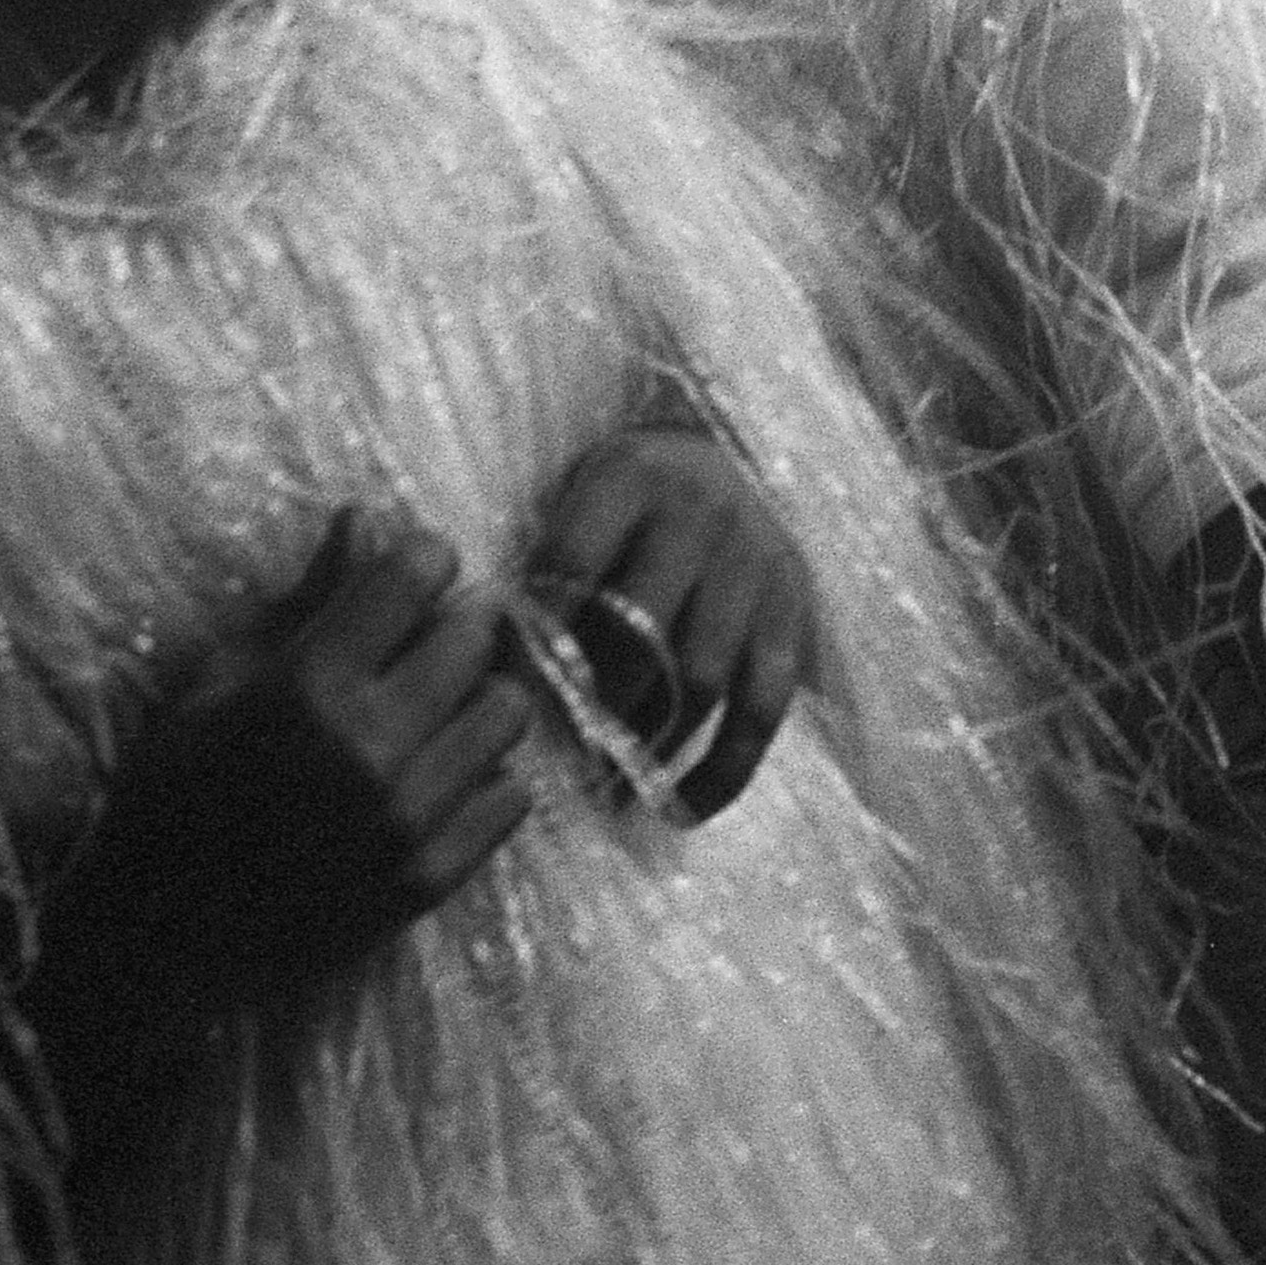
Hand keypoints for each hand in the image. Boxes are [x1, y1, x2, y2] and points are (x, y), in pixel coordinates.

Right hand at [55, 507, 534, 1025]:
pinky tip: (443, 774)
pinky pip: (510, 800)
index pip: (415, 576)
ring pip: (507, 715)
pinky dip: (487, 776)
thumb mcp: (216, 680)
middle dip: (455, 622)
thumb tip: (364, 517)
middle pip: (474, 638)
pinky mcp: (426, 880)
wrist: (154, 935)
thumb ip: (303, 600)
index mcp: (309, 685)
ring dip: (479, 696)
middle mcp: (370, 747)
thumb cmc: (170, 790)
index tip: (411, 572)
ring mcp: (407, 819)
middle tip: (426, 637)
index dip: (420, 559)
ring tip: (438, 708)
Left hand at [523, 423, 814, 820]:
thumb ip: (540, 556)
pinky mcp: (790, 613)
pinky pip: (761, 709)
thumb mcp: (579, 488)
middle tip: (551, 759)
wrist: (732, 455)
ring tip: (606, 794)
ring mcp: (752, 567)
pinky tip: (681, 809)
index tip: (500, 694)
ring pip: (697, 679)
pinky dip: (724, 769)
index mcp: (630, 476)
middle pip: (637, 631)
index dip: (533, 635)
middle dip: (589, 706)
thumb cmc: (626, 493)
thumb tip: (475, 653)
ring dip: (648, 747)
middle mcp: (699, 516)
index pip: (571, 564)